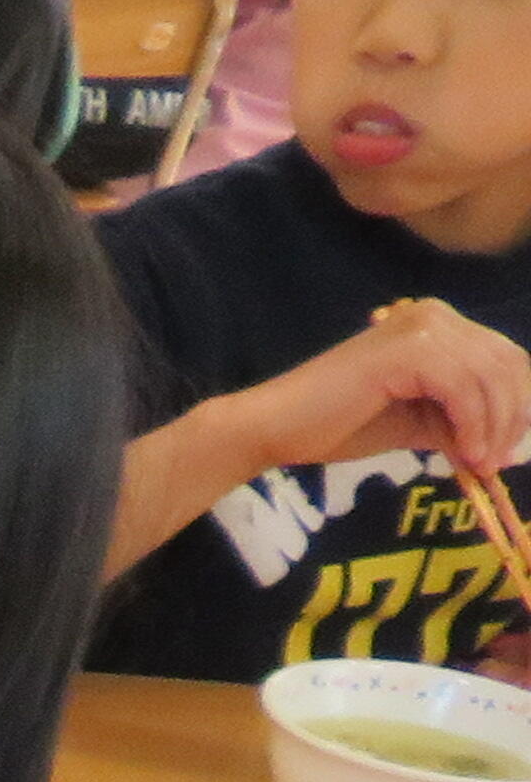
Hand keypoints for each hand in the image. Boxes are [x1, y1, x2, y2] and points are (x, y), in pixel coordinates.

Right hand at [233, 295, 530, 484]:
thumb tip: (503, 447)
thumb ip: (457, 422)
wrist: (275, 427)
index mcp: (438, 326)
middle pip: (508, 364)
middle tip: (494, 464)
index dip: (517, 405)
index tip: (504, 453)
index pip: (505, 359)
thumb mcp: (415, 422)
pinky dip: (472, 425)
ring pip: (492, 378)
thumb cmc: (334, 426)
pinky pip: (464, 389)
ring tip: (477, 465)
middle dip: (513, 418)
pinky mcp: (409, 350)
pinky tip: (461, 454)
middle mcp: (436, 316)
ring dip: (494, 428)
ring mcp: (423, 328)